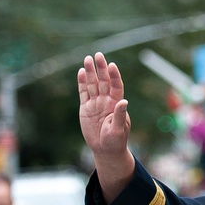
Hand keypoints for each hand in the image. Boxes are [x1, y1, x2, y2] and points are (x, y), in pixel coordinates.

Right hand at [77, 53, 135, 200]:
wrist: (105, 149)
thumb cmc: (115, 141)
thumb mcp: (118, 130)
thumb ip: (120, 115)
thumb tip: (123, 101)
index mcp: (116, 104)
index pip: (116, 86)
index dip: (114, 76)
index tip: (112, 65)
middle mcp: (106, 100)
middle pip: (104, 81)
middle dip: (101, 68)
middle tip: (98, 55)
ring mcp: (96, 103)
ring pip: (92, 84)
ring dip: (90, 72)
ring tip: (87, 59)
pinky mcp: (86, 108)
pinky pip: (83, 92)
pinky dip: (82, 82)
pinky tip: (81, 72)